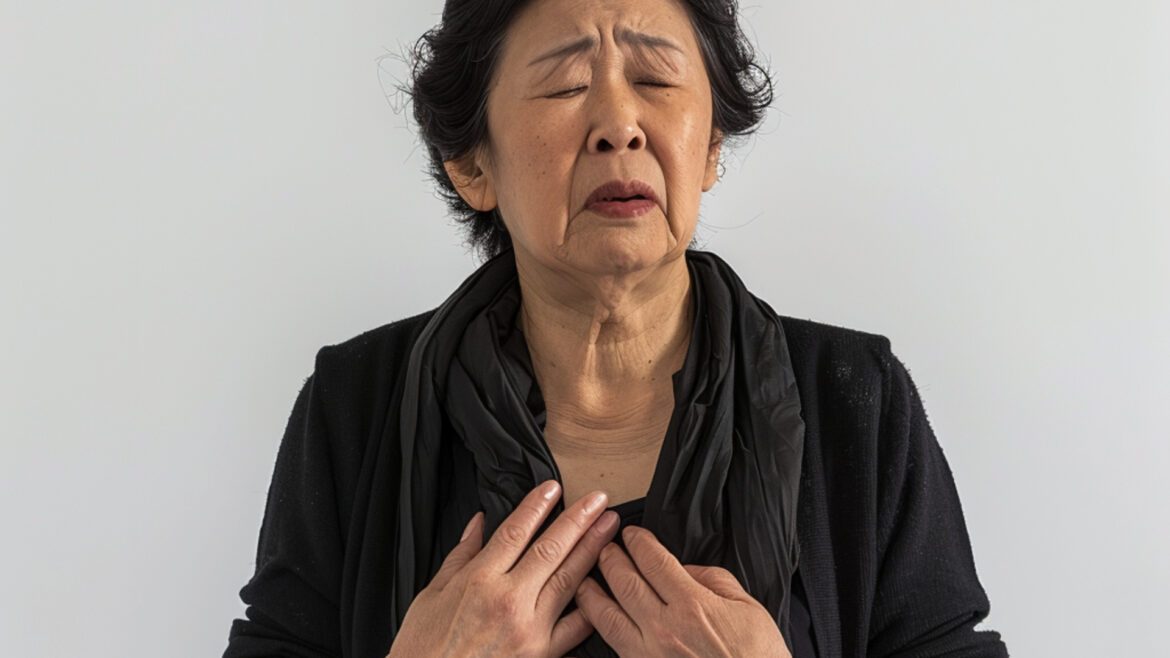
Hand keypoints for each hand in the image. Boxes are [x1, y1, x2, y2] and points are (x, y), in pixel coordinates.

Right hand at [387, 480, 620, 657]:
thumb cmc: (423, 649)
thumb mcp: (430, 595)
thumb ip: (460, 556)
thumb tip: (478, 523)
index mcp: (478, 581)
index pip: (515, 532)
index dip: (537, 506)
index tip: (553, 488)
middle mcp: (508, 601)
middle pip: (551, 549)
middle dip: (578, 520)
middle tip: (599, 500)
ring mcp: (530, 629)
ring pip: (569, 580)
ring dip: (592, 550)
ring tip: (609, 528)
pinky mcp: (542, 654)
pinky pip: (576, 626)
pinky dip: (592, 604)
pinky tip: (605, 584)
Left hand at [573, 525, 791, 657]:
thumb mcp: (748, 608)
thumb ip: (713, 580)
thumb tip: (685, 571)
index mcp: (692, 605)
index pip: (653, 561)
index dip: (639, 542)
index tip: (632, 534)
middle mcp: (665, 629)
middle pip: (624, 583)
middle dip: (611, 559)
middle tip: (606, 548)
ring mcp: (649, 655)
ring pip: (607, 617)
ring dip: (592, 594)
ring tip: (586, 580)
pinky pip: (613, 647)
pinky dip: (599, 629)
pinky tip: (596, 620)